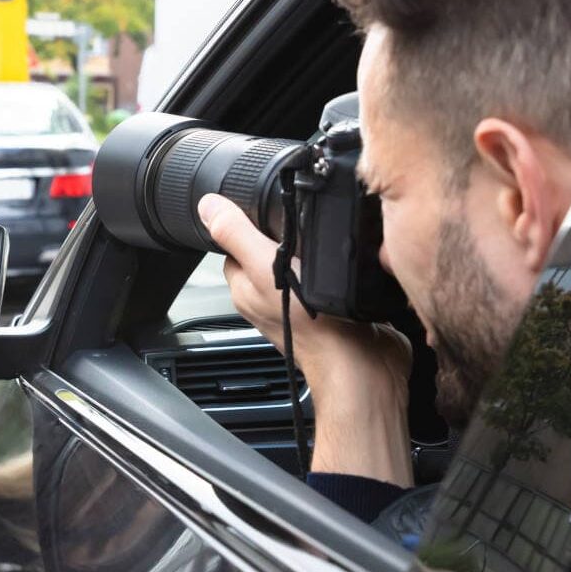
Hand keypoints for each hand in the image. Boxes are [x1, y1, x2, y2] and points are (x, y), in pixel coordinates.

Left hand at [199, 194, 412, 484]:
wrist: (364, 365)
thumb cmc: (314, 327)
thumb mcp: (265, 268)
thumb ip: (237, 235)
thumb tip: (207, 206)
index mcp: (245, 289)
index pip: (233, 245)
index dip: (244, 223)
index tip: (263, 206)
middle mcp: (269, 299)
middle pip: (268, 251)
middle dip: (283, 233)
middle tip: (301, 221)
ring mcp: (301, 306)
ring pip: (299, 264)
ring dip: (312, 251)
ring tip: (323, 241)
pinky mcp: (331, 310)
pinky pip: (327, 280)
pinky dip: (335, 269)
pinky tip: (344, 263)